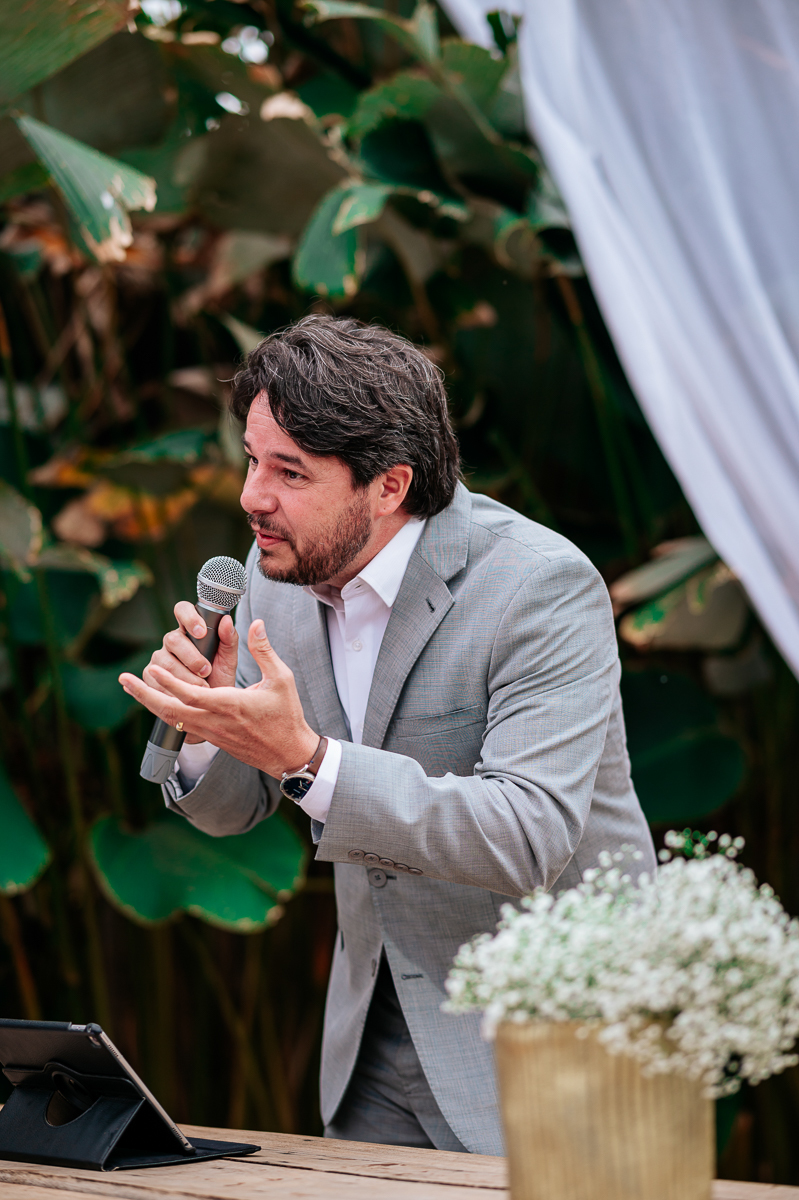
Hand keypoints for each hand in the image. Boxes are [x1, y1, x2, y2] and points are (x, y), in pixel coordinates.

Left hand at [120, 619, 318, 776]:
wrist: (287, 753)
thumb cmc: (286, 715)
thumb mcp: (281, 679)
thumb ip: (263, 650)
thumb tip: (254, 623)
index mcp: (231, 705)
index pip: (191, 694)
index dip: (170, 682)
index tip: (152, 669)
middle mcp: (215, 721)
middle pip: (171, 710)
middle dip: (145, 694)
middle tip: (124, 680)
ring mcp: (210, 732)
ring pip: (172, 719)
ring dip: (149, 702)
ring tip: (131, 687)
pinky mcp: (211, 737)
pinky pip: (180, 724)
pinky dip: (164, 711)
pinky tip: (155, 701)